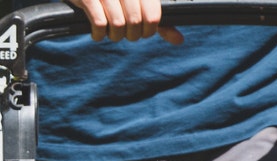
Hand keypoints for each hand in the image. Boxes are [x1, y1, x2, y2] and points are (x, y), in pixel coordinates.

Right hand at [65, 0, 183, 44]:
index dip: (148, 31)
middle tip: (124, 33)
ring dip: (115, 36)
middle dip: (131, 35)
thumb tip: (179, 40)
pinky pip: (100, 24)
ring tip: (111, 33)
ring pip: (118, 25)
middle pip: (135, 23)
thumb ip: (159, 21)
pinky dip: (99, 35)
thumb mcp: (140, 5)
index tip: (141, 31)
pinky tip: (97, 33)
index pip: (153, 17)